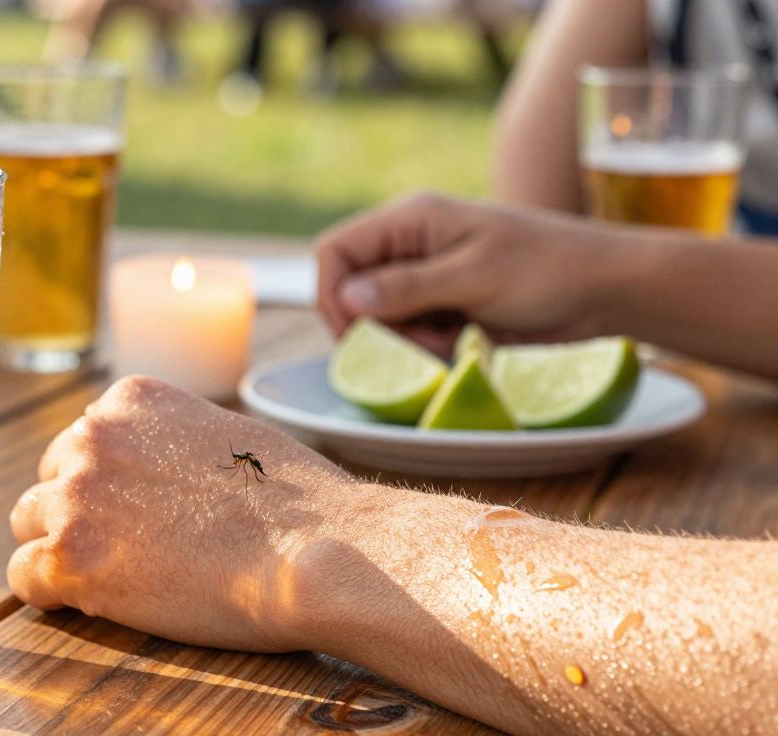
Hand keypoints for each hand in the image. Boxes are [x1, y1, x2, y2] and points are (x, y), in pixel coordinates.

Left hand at [6, 376, 363, 652]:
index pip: (85, 439)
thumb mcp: (226, 434)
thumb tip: (158, 473)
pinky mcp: (68, 558)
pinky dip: (50, 595)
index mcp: (130, 399)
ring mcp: (75, 495)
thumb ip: (171, 441)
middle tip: (126, 548)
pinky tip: (93, 604)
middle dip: (78, 510)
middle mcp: (92, 435)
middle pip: (51, 477)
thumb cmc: (295, 503)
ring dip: (60, 548)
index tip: (136, 510)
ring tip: (113, 578)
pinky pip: (23, 577)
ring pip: (27, 523)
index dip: (107, 482)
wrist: (313, 552)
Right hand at [314, 193, 636, 353]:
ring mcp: (426, 275)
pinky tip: (460, 344)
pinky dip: (422, 345)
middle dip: (373, 324)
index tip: (354, 334)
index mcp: (411, 218)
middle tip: (417, 343)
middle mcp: (409, 243)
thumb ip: (407, 287)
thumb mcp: (474, 277)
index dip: (331, 294)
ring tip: (449, 342)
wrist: (605, 289)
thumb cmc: (546, 271)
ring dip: (401, 340)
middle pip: (349, 289)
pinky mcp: (443, 304)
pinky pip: (407, 330)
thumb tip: (344, 297)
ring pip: (376, 316)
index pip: (335, 251)